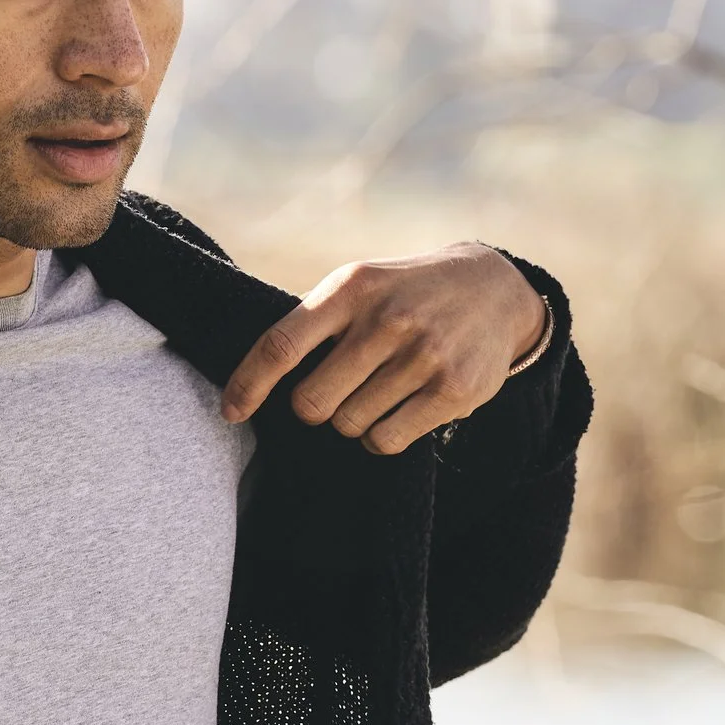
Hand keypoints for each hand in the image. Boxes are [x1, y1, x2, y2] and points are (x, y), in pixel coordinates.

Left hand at [220, 243, 546, 454]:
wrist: (494, 289)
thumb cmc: (403, 294)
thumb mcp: (359, 284)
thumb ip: (311, 320)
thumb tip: (249, 373)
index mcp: (350, 289)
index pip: (281, 346)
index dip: (248, 385)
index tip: (231, 413)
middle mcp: (386, 320)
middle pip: (312, 403)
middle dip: (313, 408)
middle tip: (335, 391)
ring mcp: (423, 356)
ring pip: (349, 427)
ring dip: (353, 420)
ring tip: (379, 390)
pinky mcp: (453, 390)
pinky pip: (386, 441)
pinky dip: (381, 436)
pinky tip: (399, 409)